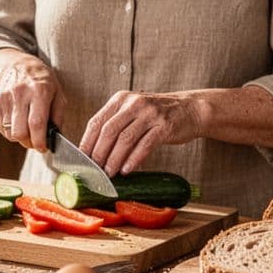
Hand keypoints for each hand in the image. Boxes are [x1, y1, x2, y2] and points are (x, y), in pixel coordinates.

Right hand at [0, 50, 64, 151]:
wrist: (16, 64)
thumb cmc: (41, 81)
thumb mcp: (57, 92)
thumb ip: (58, 115)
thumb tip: (55, 137)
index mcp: (39, 90)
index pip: (36, 123)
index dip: (39, 141)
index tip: (43, 148)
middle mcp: (19, 94)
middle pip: (19, 132)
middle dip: (29, 143)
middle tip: (35, 141)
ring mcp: (4, 98)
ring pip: (9, 133)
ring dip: (19, 138)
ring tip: (27, 130)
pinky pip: (1, 128)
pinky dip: (10, 131)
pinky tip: (18, 122)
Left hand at [79, 91, 200, 175]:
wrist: (190, 109)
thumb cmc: (157, 115)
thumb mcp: (133, 112)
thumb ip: (116, 125)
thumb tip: (94, 152)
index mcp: (121, 99)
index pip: (96, 122)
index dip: (86, 142)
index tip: (81, 160)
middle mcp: (134, 103)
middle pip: (108, 131)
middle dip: (99, 154)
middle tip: (95, 170)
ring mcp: (150, 113)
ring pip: (125, 139)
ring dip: (114, 159)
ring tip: (109, 173)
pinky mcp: (165, 126)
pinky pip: (145, 145)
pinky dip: (133, 159)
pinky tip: (127, 170)